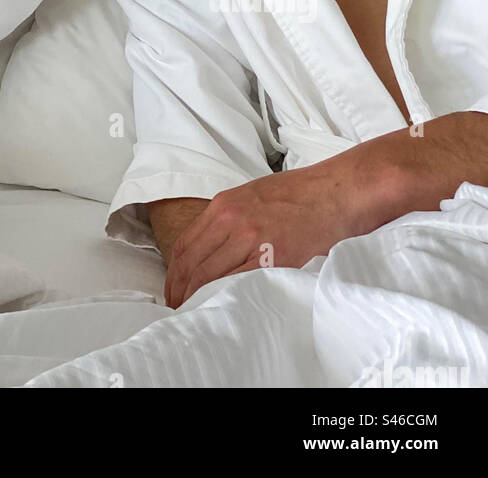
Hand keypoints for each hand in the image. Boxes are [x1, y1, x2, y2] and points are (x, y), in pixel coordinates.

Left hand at [163, 158, 369, 307]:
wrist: (334, 194)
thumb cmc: (296, 194)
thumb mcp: (250, 196)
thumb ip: (227, 219)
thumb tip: (208, 248)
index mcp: (223, 205)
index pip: (186, 243)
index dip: (174, 271)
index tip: (172, 287)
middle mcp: (231, 220)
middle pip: (192, 262)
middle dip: (180, 288)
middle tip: (176, 306)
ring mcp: (251, 240)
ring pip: (210, 275)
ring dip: (197, 296)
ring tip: (193, 312)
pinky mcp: (273, 258)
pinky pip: (239, 283)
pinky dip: (225, 296)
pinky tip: (221, 307)